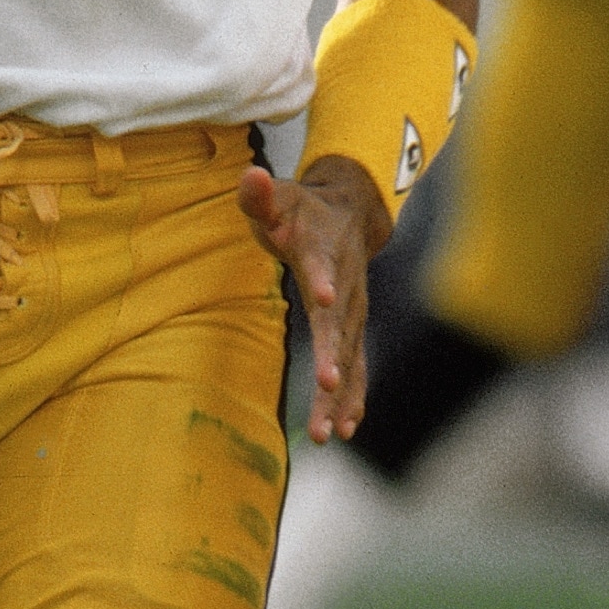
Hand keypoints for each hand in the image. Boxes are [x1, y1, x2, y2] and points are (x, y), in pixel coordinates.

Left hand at [238, 153, 390, 443]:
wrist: (351, 213)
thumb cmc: (302, 211)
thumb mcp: (278, 198)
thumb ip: (259, 194)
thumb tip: (250, 176)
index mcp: (322, 250)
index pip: (320, 265)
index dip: (323, 279)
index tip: (325, 299)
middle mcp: (345, 285)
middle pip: (340, 322)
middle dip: (335, 353)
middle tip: (328, 384)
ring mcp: (355, 310)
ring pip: (351, 354)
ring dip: (343, 393)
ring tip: (332, 431)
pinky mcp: (354, 330)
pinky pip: (359, 367)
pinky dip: (354, 397)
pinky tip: (347, 429)